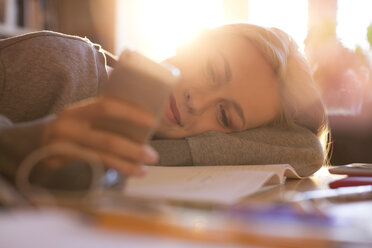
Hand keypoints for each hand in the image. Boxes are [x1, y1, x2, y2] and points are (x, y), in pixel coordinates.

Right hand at [42, 96, 158, 175]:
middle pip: (106, 140)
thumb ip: (104, 118)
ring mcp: (62, 149)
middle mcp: (67, 128)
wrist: (35, 146)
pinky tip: (126, 173)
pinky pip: (91, 169)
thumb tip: (143, 124)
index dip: (131, 113)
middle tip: (153, 156)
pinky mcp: (60, 166)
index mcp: (76, 111)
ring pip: (101, 158)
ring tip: (144, 169)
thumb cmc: (70, 131)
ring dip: (126, 164)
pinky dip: (111, 171)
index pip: (106, 106)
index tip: (152, 121)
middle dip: (133, 149)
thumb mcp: (82, 119)